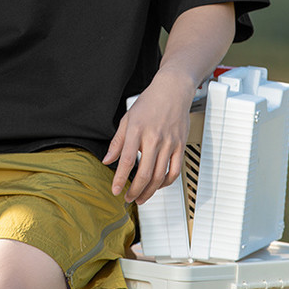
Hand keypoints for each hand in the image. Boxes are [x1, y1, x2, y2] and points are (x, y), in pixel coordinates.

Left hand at [102, 69, 194, 204]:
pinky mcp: (181, 145)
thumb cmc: (149, 103)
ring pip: (160, 176)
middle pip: (145, 173)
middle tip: (128, 198)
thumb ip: (117, 142)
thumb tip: (107, 160)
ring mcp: (170, 143)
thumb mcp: (127, 119)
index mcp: (137, 130)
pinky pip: (175, 170)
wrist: (173, 90)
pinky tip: (158, 186)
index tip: (115, 190)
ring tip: (141, 197)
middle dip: (135, 190)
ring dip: (150, 191)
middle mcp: (154, 138)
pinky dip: (166, 182)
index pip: (128, 160)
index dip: (120, 178)